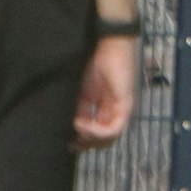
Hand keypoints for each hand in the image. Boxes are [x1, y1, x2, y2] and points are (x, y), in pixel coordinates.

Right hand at [73, 36, 136, 150]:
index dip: (81, 142)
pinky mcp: (125, 105)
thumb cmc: (92, 62)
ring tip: (74, 130)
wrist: (106, 45)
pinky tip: (81, 124)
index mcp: (103, 109)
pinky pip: (113, 128)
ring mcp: (120, 110)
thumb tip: (66, 127)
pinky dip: (96, 131)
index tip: (65, 142)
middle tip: (69, 144)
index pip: (96, 135)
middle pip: (104, 142)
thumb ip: (77, 109)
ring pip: (110, 139)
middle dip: (85, 145)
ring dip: (89, 139)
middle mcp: (113, 112)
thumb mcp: (79, 91)